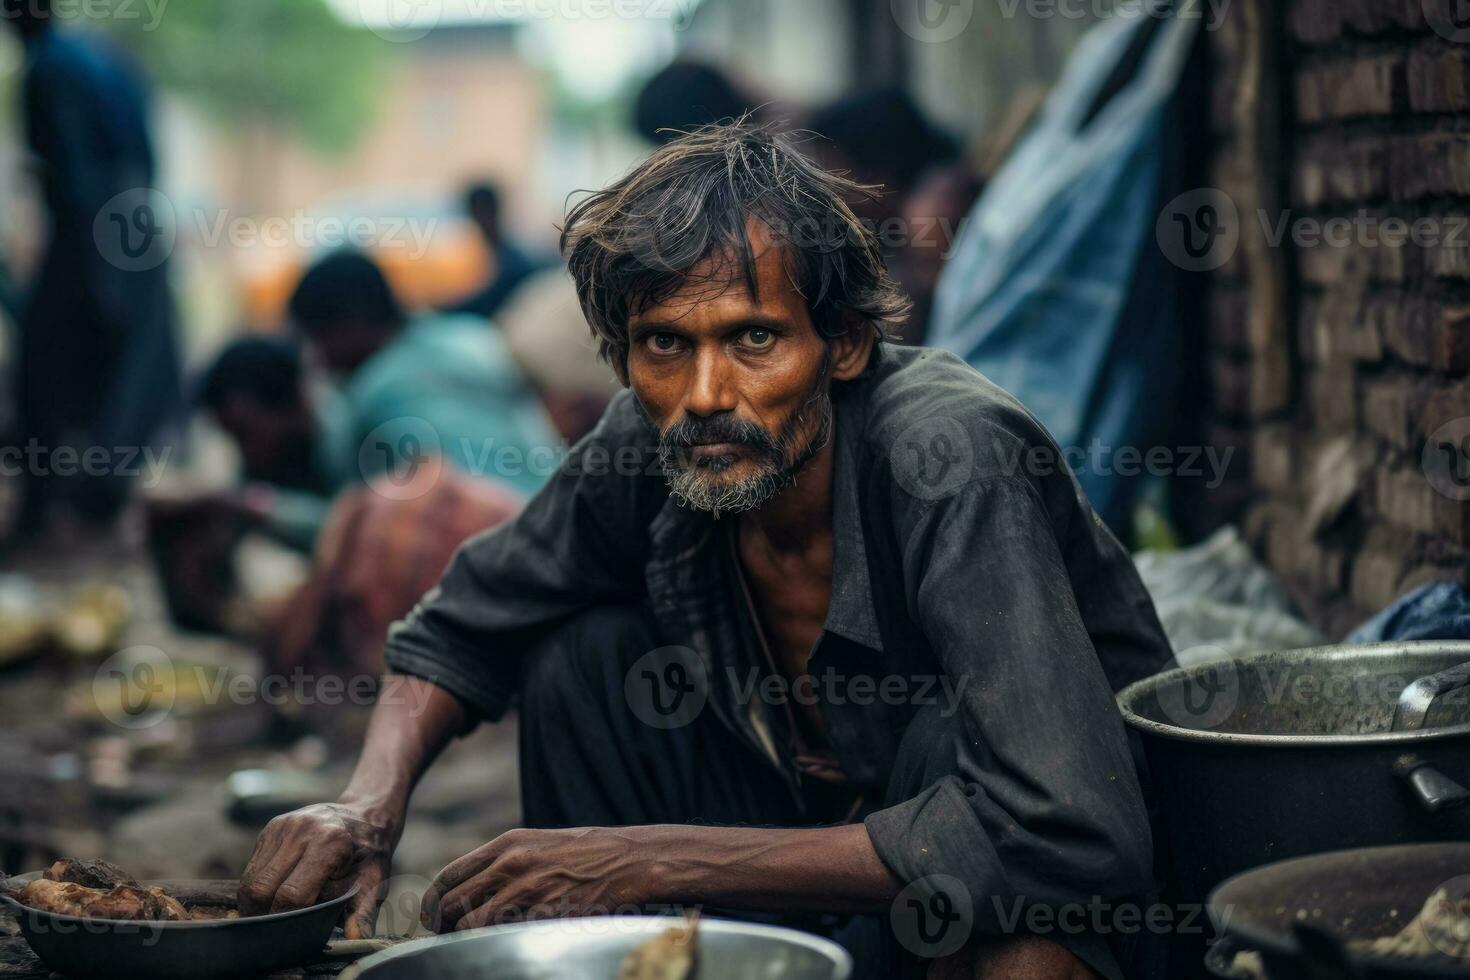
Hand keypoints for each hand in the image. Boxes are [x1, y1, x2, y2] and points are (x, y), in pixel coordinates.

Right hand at [238, 801, 399, 937]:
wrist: (365, 817)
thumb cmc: (369, 854)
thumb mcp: (374, 881)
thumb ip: (362, 912)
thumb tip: (356, 941)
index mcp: (329, 842)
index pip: (291, 895)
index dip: (287, 920)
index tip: (292, 934)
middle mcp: (301, 829)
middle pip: (261, 889)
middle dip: (264, 917)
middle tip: (276, 932)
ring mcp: (283, 826)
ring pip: (249, 880)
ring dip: (255, 905)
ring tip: (272, 916)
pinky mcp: (271, 828)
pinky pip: (251, 868)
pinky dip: (256, 889)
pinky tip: (272, 896)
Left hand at [421, 827, 664, 932]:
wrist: (628, 859)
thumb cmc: (587, 853)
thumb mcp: (539, 843)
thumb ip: (505, 862)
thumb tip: (474, 888)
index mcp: (507, 844)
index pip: (450, 876)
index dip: (433, 901)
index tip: (432, 917)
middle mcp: (510, 865)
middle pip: (453, 903)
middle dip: (441, 927)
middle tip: (444, 938)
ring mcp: (526, 890)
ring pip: (472, 924)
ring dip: (465, 939)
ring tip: (469, 946)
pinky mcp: (543, 914)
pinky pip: (503, 935)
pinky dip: (494, 943)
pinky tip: (500, 945)